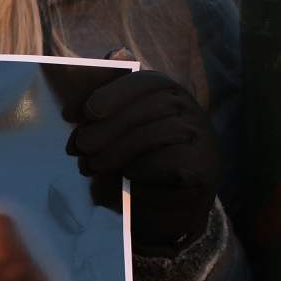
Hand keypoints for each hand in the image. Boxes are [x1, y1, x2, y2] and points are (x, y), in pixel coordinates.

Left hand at [66, 70, 218, 255]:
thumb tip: (100, 75)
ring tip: (90, 165)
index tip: (85, 112)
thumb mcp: (120, 130)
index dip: (113, 94)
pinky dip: (141, 170)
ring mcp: (201, 139)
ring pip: (158, 134)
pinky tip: (125, 177)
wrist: (171, 205)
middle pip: (150, 107)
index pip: (145, 81)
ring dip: (116, 151)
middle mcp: (189, 111)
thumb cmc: (138, 160)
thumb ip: (109, 105)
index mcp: (169, 94)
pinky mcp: (202, 169)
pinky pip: (171, 164)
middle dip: (107, 127)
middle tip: (78, 147)